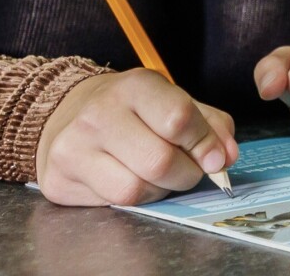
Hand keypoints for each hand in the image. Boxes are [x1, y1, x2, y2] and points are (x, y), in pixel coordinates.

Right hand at [33, 69, 237, 206]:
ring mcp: (75, 146)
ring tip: (156, 176)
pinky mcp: (61, 177)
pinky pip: (114, 203)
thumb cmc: (131, 111)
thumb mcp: (171, 102)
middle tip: (186, 170)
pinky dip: (134, 199)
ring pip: (137, 189)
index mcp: (134, 86)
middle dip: (186, 174)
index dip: (205, 144)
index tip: (215, 157)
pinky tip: (130, 181)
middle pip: (160, 161)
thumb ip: (209, 124)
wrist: (67, 114)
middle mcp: (99, 112)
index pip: (179, 118)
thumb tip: (228, 156)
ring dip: (160, 191)